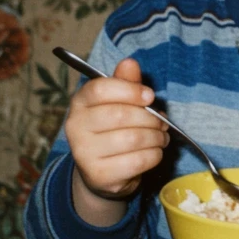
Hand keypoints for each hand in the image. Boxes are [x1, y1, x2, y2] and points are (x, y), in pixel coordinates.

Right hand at [64, 57, 168, 225]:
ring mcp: (84, 154)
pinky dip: (154, 155)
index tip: (150, 97)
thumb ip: (125, 83)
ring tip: (161, 137)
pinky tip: (155, 152)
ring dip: (156, 137)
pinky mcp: (99, 176)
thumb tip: (130, 62)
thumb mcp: (118, 102)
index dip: (130, 90)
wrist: (102, 172)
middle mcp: (75, 128)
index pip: (100, 89)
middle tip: (162, 122)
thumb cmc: (113, 129)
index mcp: (79, 103)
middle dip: (150, 118)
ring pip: (133, 139)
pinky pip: (138, 161)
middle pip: (120, 115)